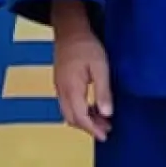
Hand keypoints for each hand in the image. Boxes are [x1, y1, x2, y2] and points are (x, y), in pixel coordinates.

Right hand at [49, 1, 112, 141]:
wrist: (70, 30)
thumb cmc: (87, 46)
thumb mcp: (101, 68)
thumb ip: (103, 92)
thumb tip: (107, 114)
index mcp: (72, 88)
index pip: (80, 117)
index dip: (92, 129)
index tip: (105, 136)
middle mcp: (62, 91)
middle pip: (72, 118)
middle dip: (88, 127)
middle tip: (106, 129)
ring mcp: (59, 87)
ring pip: (68, 112)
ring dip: (84, 120)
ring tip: (102, 120)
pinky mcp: (60, 83)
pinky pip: (67, 104)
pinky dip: (79, 111)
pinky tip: (92, 107)